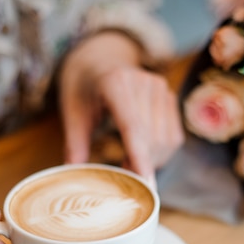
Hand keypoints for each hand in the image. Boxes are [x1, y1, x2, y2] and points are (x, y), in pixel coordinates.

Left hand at [58, 31, 183, 186]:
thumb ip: (74, 145)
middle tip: (122, 178)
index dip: (140, 157)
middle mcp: (143, 82)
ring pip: (165, 141)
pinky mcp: (169, 96)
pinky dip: (160, 153)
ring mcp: (160, 88)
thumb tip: (70, 176)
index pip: (133, 127)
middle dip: (140, 165)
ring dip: (151, 161)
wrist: (99, 58)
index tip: (146, 184)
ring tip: (129, 164)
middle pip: (151, 139)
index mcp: (115, 83)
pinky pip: (173, 137)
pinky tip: (142, 153)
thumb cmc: (83, 87)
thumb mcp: (72, 113)